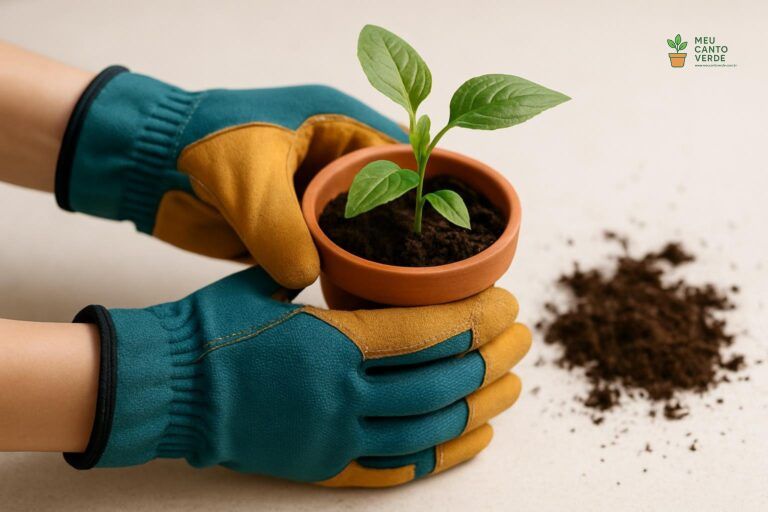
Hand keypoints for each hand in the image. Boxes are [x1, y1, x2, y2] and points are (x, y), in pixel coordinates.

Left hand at [56, 68, 406, 287]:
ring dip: (372, 253)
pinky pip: (327, 248)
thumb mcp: (249, 181)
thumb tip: (309, 279)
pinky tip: (357, 294)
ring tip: (403, 289)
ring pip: (359, 226)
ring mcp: (313, 193)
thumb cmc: (201, 145)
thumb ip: (283, 229)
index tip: (448, 228)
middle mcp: (334, 160)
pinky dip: (339, 268)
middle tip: (431, 272)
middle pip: (387, 195)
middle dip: (404, 229)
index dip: (428, 188)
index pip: (401, 155)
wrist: (146, 164)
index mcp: (337, 126)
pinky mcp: (292, 224)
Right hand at [67, 267, 530, 486]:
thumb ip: (326, 278)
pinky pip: (400, 467)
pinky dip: (445, 452)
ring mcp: (338, 436)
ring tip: (513, 386)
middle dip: (492, 356)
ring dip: (481, 404)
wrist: (168, 387)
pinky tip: (476, 437)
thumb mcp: (272, 283)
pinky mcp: (326, 465)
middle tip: (522, 337)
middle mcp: (345, 394)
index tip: (506, 301)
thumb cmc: (214, 327)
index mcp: (334, 340)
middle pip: (442, 378)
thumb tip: (371, 265)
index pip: (429, 329)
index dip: (477, 316)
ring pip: (432, 425)